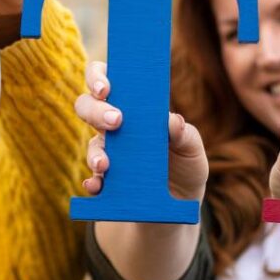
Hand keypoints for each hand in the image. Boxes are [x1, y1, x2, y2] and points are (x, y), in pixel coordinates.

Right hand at [74, 61, 207, 200]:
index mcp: (133, 109)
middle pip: (87, 107)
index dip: (98, 77)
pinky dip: (92, 182)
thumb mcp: (192, 149)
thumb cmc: (186, 165)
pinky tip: (97, 186)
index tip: (106, 87)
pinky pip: (92, 180)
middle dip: (95, 110)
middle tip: (116, 121)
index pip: (106, 81)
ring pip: (90, 144)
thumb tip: (172, 120)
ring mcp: (107, 154)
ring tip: (105, 164)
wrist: (182, 202)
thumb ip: (185, 134)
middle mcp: (114, 127)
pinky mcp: (105, 181)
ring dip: (95, 152)